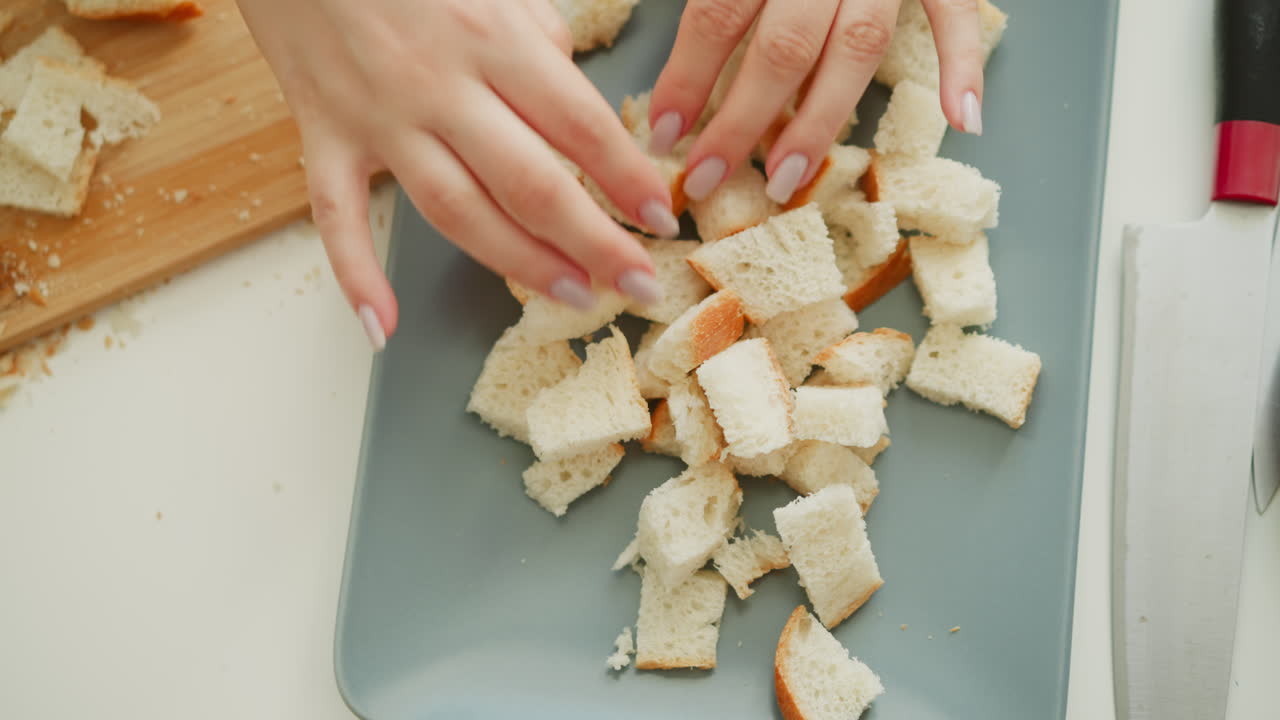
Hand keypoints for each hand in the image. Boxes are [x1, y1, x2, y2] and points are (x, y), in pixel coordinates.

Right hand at [237, 0, 676, 348]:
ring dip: (519, 263)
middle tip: (639, 284)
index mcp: (491, 37)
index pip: (578, 124)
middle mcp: (439, 84)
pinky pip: (337, 216)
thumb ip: (539, 43)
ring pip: (455, 210)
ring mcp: (378, 116)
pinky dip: (356, 275)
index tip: (663, 220)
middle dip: (594, 242)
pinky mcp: (323, 134)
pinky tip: (384, 326)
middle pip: (529, 183)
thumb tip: (575, 108)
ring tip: (575, 297)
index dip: (628, 178)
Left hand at [648, 0, 985, 204]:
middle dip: (741, 121)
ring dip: (822, 120)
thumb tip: (624, 12)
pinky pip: (957, 10)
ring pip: (858, 46)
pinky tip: (962, 119)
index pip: (718, 13)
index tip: (662, 133)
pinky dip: (964, 63)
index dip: (687, 78)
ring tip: (788, 177)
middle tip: (704, 180)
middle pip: (784, 46)